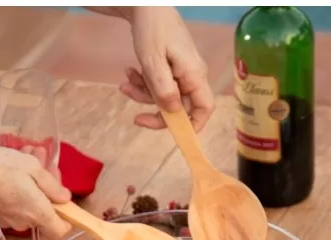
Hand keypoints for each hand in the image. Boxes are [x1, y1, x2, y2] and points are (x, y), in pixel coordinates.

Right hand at [0, 145, 72, 239]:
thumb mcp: (32, 167)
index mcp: (37, 213)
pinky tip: (12, 168)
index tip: (62, 197)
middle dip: (47, 188)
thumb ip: (52, 186)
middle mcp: (24, 222)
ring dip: (33, 183)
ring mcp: (8, 220)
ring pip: (30, 205)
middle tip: (43, 162)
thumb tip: (64, 199)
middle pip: (45, 212)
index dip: (66, 216)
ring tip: (27, 156)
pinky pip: (15, 204)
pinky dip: (18, 189)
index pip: (61, 230)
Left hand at [122, 7, 214, 131]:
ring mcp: (181, 71)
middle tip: (134, 114)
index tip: (173, 136)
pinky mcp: (171, 68)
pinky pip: (158, 84)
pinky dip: (142, 82)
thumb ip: (163, 88)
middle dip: (153, 107)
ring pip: (163, 96)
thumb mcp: (153, 61)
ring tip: (125, 80)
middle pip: (178, 106)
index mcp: (193, 74)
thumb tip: (173, 112)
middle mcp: (192, 75)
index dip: (193, 126)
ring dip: (142, 92)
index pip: (204, 108)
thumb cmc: (153, 30)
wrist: (147, 7)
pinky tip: (129, 72)